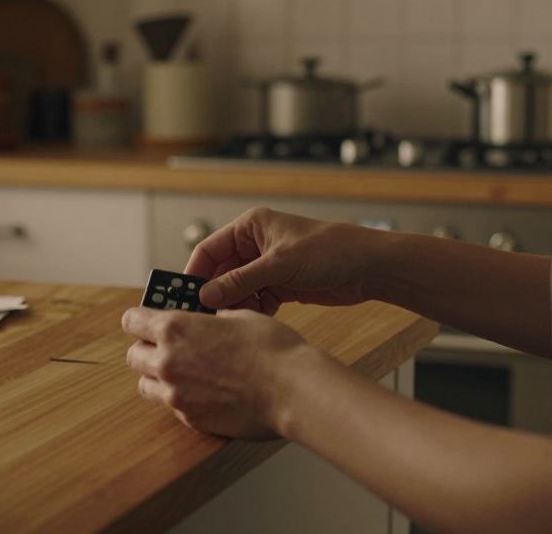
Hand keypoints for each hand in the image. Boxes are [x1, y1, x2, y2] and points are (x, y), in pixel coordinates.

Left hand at [122, 306, 310, 438]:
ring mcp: (176, 395)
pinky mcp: (191, 420)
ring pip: (146, 386)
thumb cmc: (271, 348)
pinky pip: (173, 407)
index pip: (132, 320)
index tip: (147, 319)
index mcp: (175, 329)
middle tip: (166, 346)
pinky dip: (182, 398)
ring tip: (183, 372)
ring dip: (157, 377)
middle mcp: (167, 362)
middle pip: (134, 355)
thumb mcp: (239, 316)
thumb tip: (206, 320)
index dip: (140, 318)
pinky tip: (206, 392)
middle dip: (147, 349)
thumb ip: (211, 319)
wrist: (291, 389)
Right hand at [186, 208, 381, 312]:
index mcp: (250, 227)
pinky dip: (252, 311)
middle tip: (201, 317)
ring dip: (234, 306)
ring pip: (237, 289)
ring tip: (230, 323)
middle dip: (213, 293)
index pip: (209, 249)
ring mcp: (268, 266)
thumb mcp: (279, 265)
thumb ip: (240, 281)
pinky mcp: (280, 285)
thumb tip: (205, 296)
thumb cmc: (329, 250)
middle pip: (221, 272)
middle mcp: (255, 245)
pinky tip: (252, 323)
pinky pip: (255, 300)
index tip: (182, 296)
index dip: (194, 272)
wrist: (368, 267)